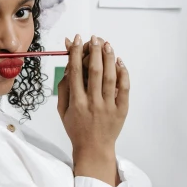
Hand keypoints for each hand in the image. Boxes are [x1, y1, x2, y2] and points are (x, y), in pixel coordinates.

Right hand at [57, 35, 128, 183]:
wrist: (94, 148)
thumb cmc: (75, 128)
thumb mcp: (62, 110)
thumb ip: (64, 88)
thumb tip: (69, 66)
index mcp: (76, 102)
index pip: (76, 71)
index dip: (76, 53)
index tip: (76, 40)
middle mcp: (93, 102)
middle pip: (95, 71)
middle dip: (94, 51)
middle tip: (94, 38)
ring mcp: (109, 106)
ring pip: (111, 77)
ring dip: (109, 58)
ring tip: (107, 44)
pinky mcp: (122, 109)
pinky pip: (124, 88)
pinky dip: (123, 73)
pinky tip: (119, 62)